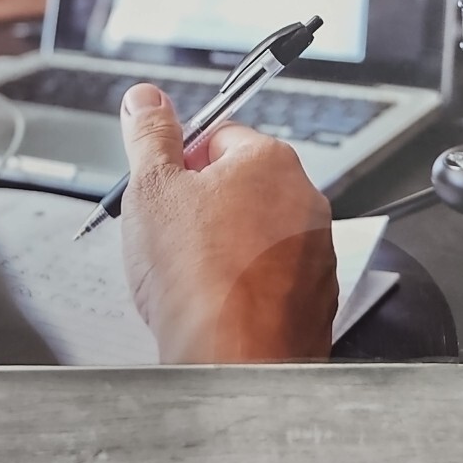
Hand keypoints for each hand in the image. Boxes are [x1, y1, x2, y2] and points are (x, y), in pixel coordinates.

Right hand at [119, 84, 337, 363]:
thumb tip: (146, 100)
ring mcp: (315, 249)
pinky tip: (216, 301)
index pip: (218, 136)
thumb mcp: (152, 190)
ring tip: (191, 275)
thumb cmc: (199, 280)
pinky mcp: (315, 295)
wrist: (235, 362)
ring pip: (257, 232)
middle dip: (201, 205)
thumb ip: (148, 136)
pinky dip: (247, 284)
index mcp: (269, 160)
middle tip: (168, 234)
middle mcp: (303, 198)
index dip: (179, 161)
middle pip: (239, 185)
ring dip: (225, 245)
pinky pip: (273, 276)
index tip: (161, 185)